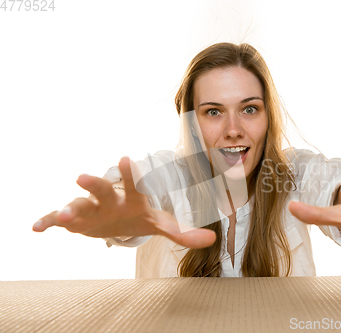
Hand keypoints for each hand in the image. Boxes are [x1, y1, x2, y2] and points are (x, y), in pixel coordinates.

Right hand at [33, 157, 215, 248]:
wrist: (114, 217)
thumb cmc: (137, 217)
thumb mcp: (159, 225)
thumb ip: (183, 232)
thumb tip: (213, 238)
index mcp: (132, 199)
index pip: (134, 185)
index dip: (130, 175)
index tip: (126, 159)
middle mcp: (109, 200)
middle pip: (102, 189)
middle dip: (94, 183)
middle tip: (82, 176)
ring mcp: (90, 208)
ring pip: (79, 204)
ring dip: (71, 207)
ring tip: (66, 212)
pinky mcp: (74, 220)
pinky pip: (59, 219)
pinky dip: (48, 221)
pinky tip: (36, 227)